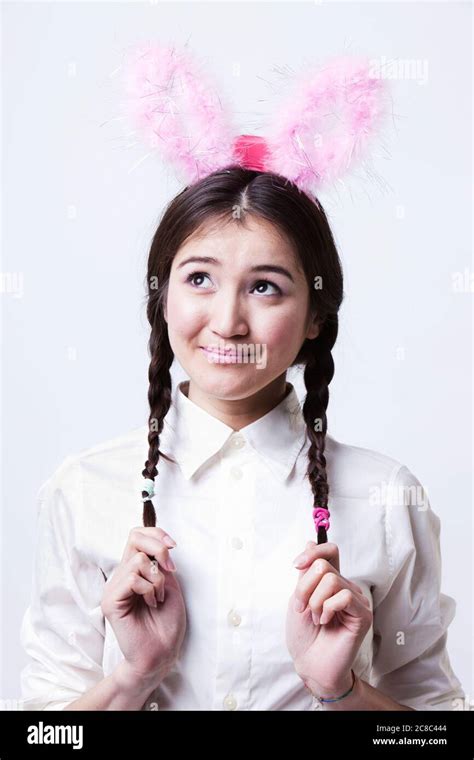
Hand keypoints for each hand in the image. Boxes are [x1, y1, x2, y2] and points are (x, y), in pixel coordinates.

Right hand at [101, 527, 186, 688]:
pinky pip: (132, 579)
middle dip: (159, 549)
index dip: (156, 533)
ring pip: (138, 561)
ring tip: (157, 598)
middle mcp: (121, 575)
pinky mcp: (110, 601)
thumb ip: (160, 562)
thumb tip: (160, 542)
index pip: (136, 535)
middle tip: (170, 569)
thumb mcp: (169, 583)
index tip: (173, 546)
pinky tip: (150, 604)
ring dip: (157, 579)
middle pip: (135, 538)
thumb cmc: (167, 622)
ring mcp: (114, 588)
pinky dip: (149, 589)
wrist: (163, 653)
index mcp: (134, 570)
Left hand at [286, 541, 371, 697]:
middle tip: (303, 608)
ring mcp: (356, 600)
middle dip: (305, 587)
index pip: (330, 551)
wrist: (309, 663)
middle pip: (323, 566)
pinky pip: (344, 596)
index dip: (313, 551)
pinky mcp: (363, 615)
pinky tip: (326, 622)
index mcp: (331, 581)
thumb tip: (310, 543)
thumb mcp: (298, 597)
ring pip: (332, 580)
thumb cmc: (304, 635)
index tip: (296, 564)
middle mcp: (346, 587)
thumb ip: (306, 572)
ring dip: (315, 601)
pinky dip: (328, 608)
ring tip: (316, 618)